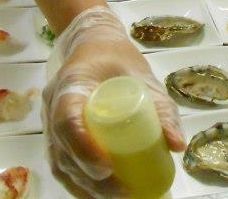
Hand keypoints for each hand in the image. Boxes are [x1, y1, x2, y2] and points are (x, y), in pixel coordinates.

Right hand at [43, 6, 184, 197]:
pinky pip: (60, 163)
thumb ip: (161, 108)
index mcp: (72, 83)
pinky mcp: (55, 133)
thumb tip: (177, 146)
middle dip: (91, 178)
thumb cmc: (118, 57)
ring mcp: (49, 120)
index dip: (84, 148)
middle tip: (123, 192)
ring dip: (84, 186)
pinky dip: (78, 183)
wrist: (92, 43)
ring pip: (59, 162)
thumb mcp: (143, 77)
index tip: (108, 168)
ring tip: (116, 198)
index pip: (68, 120)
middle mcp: (53, 104)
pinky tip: (98, 195)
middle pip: (63, 150)